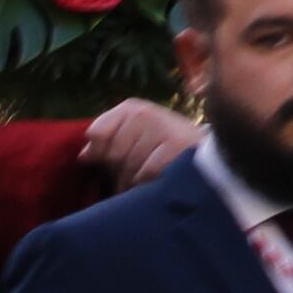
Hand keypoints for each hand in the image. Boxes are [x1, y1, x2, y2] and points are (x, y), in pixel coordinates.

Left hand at [80, 98, 197, 189]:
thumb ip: (107, 142)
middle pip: (114, 154)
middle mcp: (145, 113)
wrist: (208, 155)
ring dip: (135, 181)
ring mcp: (161, 128)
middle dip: (122, 170)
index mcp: (131, 108)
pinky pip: (146, 173)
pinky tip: (158, 180)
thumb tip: (84, 155)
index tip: (110, 161)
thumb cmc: (163, 147)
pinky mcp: (175, 146)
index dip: (101, 153)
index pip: (97, 133)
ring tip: (148, 178)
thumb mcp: (133, 138)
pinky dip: (149, 183)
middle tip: (140, 170)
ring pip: (130, 167)